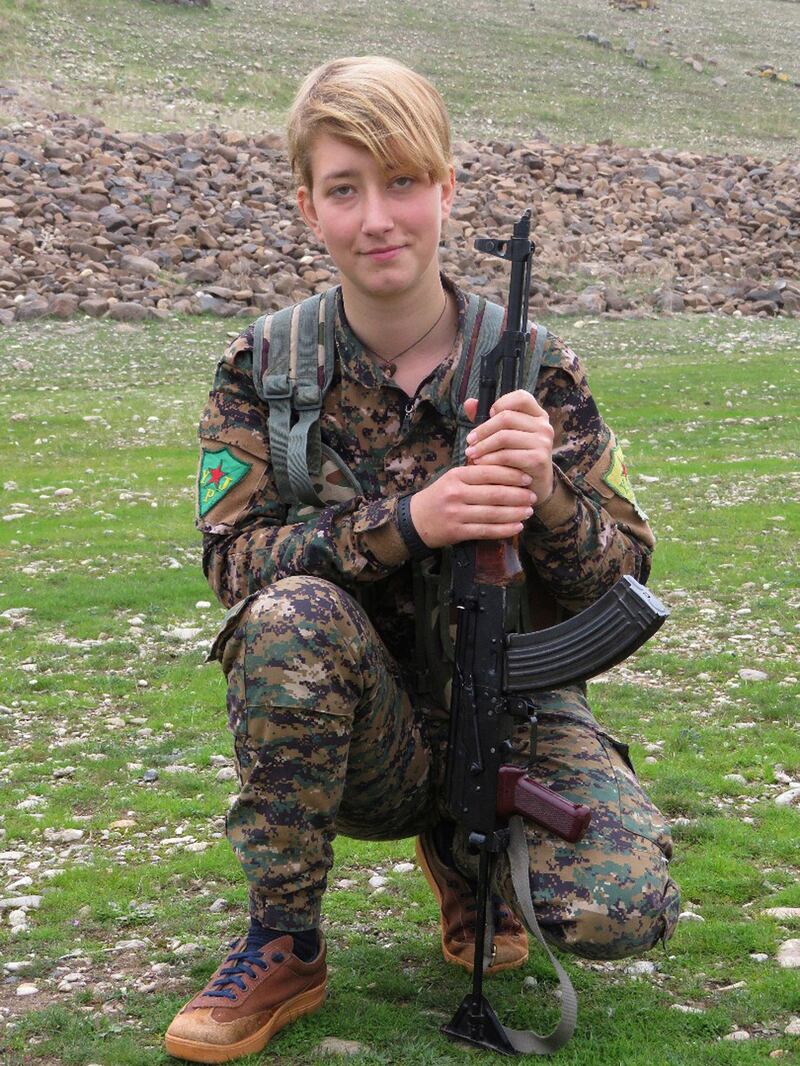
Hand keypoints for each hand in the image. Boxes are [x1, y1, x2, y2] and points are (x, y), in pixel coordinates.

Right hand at [410, 463, 537, 547]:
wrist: (416, 520)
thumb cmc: (440, 496)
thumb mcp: (452, 478)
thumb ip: (476, 474)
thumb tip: (509, 470)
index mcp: (456, 476)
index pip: (488, 472)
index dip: (511, 475)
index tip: (527, 478)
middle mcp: (456, 494)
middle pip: (494, 493)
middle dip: (518, 495)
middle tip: (533, 496)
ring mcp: (456, 514)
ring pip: (493, 513)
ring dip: (515, 513)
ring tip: (529, 511)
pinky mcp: (457, 532)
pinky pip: (486, 531)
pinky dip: (504, 529)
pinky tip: (517, 526)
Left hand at [462, 390, 553, 502]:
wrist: (532, 487)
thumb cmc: (515, 458)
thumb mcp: (503, 435)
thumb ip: (487, 419)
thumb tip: (469, 402)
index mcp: (537, 415)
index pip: (521, 397)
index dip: (501, 403)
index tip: (488, 415)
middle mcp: (544, 426)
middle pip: (506, 417)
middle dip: (483, 430)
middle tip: (469, 441)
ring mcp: (543, 443)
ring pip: (504, 437)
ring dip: (483, 446)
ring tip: (471, 454)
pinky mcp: (538, 460)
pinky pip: (507, 456)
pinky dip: (490, 460)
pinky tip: (480, 464)